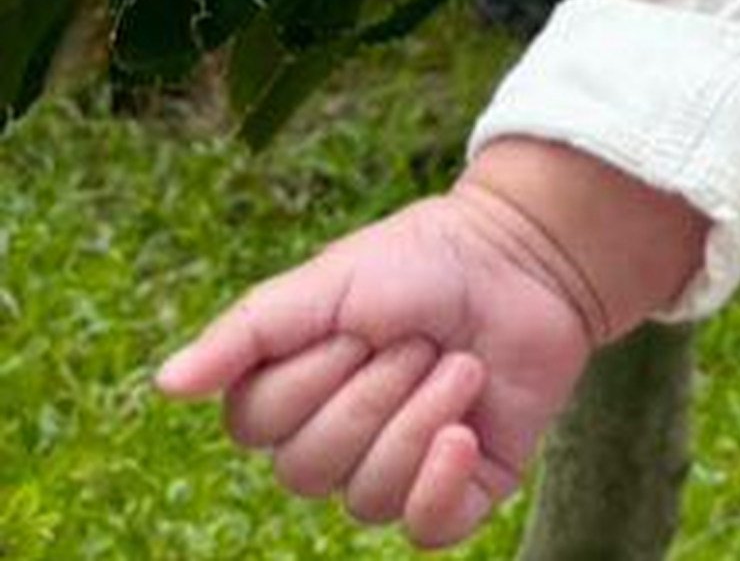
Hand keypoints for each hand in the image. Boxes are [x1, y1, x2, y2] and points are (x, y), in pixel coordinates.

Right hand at [154, 151, 657, 546]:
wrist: (526, 259)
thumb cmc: (418, 265)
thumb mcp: (325, 284)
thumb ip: (246, 334)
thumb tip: (165, 384)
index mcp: (287, 401)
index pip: (259, 427)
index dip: (313, 373)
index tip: (360, 321)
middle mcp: (331, 446)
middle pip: (310, 469)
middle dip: (374, 390)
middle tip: (419, 338)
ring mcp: (395, 470)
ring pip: (367, 496)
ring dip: (421, 416)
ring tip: (460, 363)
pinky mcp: (460, 487)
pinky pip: (428, 528)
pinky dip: (442, 483)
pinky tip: (464, 435)